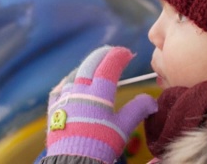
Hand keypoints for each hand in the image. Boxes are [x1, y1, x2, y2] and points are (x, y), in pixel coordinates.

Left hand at [45, 46, 157, 163]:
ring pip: (74, 73)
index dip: (119, 56)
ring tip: (96, 65)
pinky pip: (60, 87)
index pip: (109, 66)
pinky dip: (69, 80)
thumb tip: (152, 100)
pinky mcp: (54, 108)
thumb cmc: (101, 146)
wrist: (73, 162)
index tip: (127, 53)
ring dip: (87, 66)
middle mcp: (79, 92)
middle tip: (113, 53)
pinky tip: (72, 81)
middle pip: (91, 64)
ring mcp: (65, 98)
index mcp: (98, 94)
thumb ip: (137, 110)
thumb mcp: (123, 128)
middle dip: (103, 54)